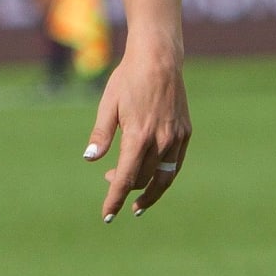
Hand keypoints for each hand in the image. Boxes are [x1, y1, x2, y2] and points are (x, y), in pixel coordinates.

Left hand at [82, 42, 190, 221]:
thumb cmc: (128, 79)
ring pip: (163, 178)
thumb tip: (90, 159)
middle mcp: (160, 141)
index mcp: (138, 136)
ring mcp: (175, 138)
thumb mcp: (108, 104)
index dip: (115, 200)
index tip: (107, 216)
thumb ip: (101, 134)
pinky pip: (175, 164)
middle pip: (143, 179)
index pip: (126, 179)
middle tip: (110, 180)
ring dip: (149, 192)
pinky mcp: (185, 133)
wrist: (159, 59)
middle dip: (126, 187)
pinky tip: (155, 177)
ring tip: (138, 202)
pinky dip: (164, 177)